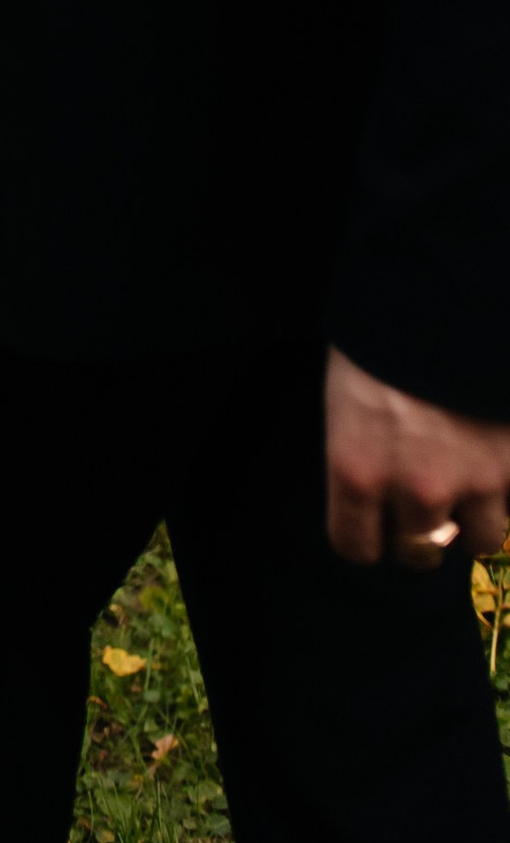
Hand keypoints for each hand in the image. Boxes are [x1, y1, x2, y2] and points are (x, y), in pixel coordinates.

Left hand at [324, 345, 509, 567]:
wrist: (447, 290)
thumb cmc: (383, 330)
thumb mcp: (348, 391)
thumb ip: (362, 450)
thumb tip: (380, 489)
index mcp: (357, 467)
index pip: (355, 546)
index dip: (366, 537)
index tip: (373, 527)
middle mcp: (416, 488)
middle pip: (416, 552)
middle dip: (417, 532)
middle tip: (422, 503)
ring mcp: (475, 483)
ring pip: (478, 541)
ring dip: (471, 518)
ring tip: (468, 484)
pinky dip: (506, 492)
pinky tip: (494, 460)